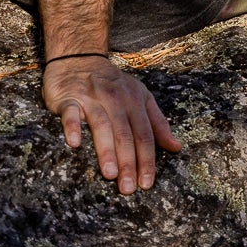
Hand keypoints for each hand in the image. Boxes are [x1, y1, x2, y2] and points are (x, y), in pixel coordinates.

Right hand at [40, 55, 181, 192]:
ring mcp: (92, 97)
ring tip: (110, 174)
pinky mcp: (69, 97)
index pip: (145, 134)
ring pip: (102, 125)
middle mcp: (116, 99)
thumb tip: (176, 147)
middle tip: (128, 188)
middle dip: (129, 161)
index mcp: (136, 101)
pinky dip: (73, 126)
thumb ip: (158, 123)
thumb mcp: (141, 98)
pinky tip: (75, 143)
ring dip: (106, 150)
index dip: (147, 159)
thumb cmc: (113, 85)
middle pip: (125, 133)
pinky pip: (71, 112)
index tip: (146, 183)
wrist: (79, 58)